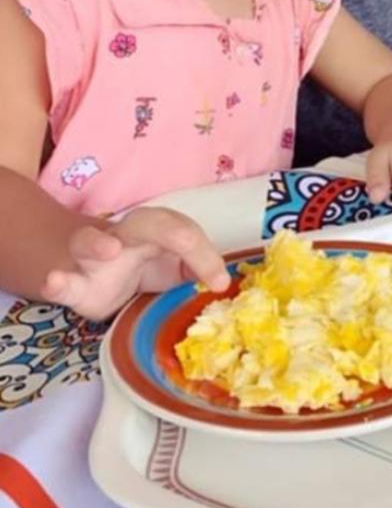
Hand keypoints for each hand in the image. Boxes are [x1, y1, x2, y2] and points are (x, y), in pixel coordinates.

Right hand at [41, 206, 229, 320]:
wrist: (86, 271)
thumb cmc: (140, 265)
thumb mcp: (171, 268)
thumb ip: (193, 269)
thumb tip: (220, 280)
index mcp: (154, 229)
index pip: (184, 233)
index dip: (206, 255)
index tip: (221, 283)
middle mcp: (123, 236)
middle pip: (145, 224)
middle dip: (169, 231)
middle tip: (187, 242)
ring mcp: (91, 258)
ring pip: (88, 241)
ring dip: (97, 243)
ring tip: (109, 250)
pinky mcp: (71, 283)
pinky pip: (60, 280)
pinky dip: (56, 281)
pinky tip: (54, 281)